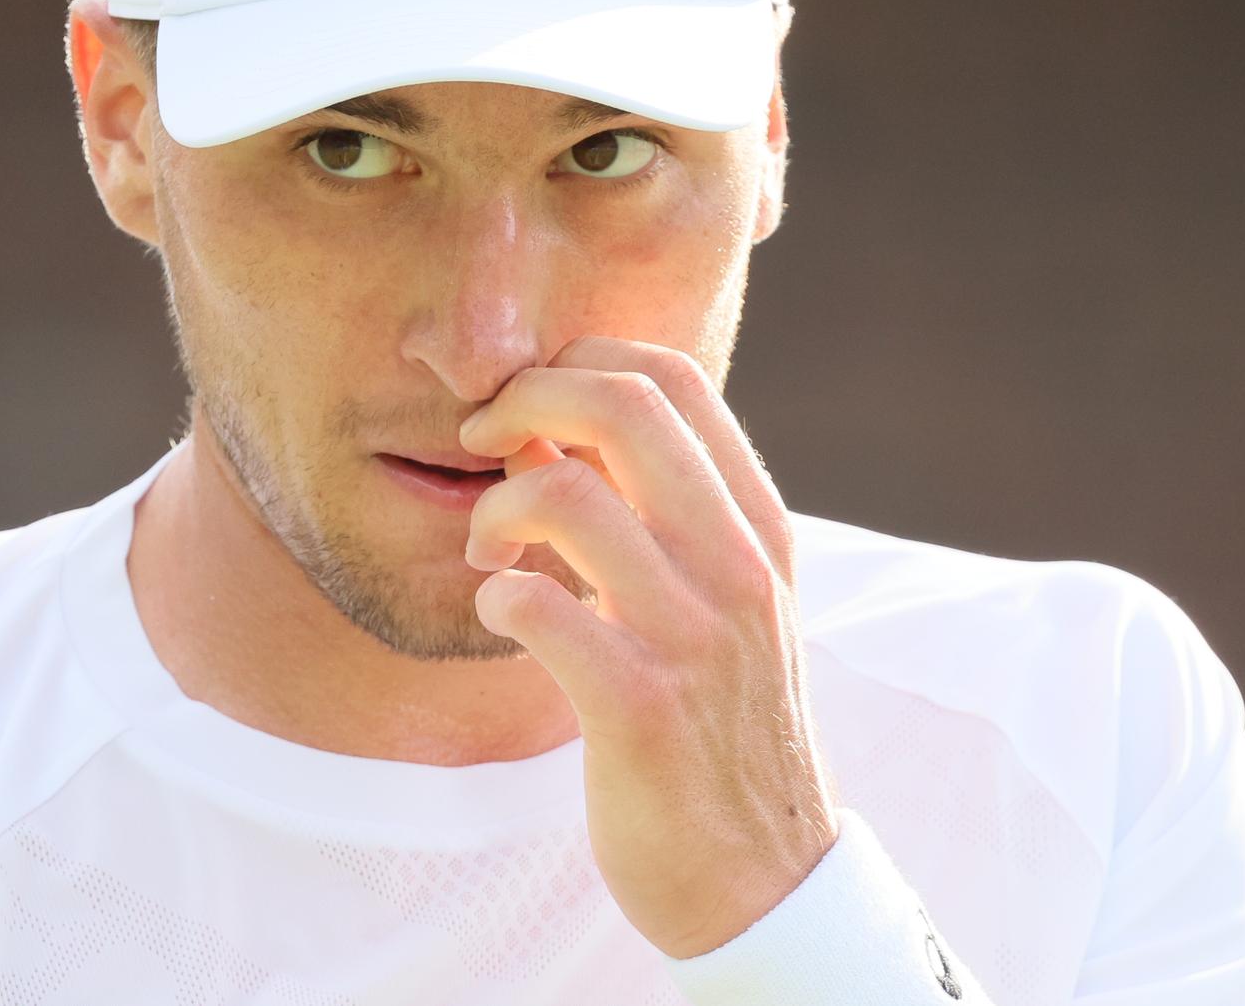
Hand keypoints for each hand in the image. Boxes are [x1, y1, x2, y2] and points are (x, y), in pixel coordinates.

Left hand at [458, 335, 839, 959]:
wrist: (764, 879)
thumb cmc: (718, 723)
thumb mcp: (719, 600)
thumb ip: (659, 513)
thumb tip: (552, 424)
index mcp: (759, 526)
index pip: (673, 378)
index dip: (579, 364)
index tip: (528, 408)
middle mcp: (739, 565)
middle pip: (621, 404)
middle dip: (524, 399)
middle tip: (480, 444)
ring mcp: (694, 636)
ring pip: (565, 496)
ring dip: (494, 510)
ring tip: (487, 551)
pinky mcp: (641, 709)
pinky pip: (538, 607)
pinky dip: (497, 595)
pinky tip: (502, 614)